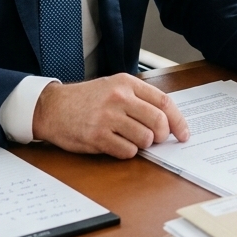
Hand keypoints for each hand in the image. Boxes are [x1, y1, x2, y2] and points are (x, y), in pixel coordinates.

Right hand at [31, 74, 189, 157]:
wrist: (52, 107)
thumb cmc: (86, 99)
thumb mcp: (113, 87)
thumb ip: (138, 98)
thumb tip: (167, 119)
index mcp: (126, 83)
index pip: (163, 101)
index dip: (178, 120)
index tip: (184, 133)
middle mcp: (119, 98)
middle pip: (158, 122)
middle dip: (162, 136)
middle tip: (156, 139)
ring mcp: (108, 117)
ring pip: (144, 139)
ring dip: (142, 145)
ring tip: (129, 138)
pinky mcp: (97, 136)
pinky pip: (127, 152)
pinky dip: (127, 152)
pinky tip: (116, 144)